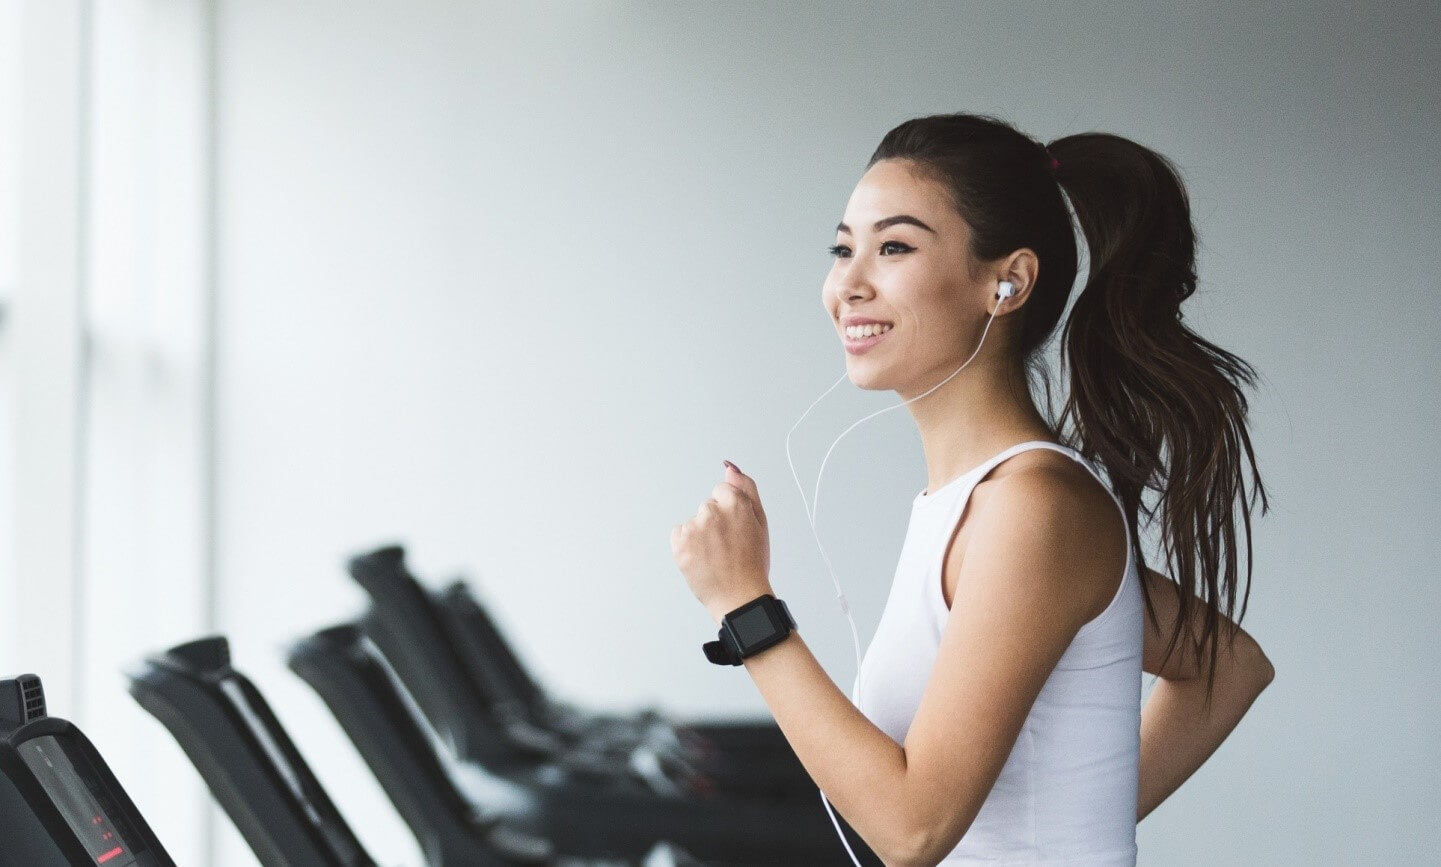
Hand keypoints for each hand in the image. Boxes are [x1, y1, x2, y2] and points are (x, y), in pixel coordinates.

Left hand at [670, 462, 772, 622]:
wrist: (739, 598)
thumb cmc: (752, 564)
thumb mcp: (760, 523)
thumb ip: (746, 489)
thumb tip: (730, 468)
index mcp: (736, 504)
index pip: (721, 492)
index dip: (729, 513)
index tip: (735, 531)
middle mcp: (713, 512)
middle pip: (707, 507)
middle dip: (714, 523)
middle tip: (728, 547)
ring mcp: (694, 528)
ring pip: (693, 522)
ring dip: (700, 535)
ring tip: (715, 556)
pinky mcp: (680, 543)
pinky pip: (678, 534)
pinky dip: (686, 545)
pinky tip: (701, 559)